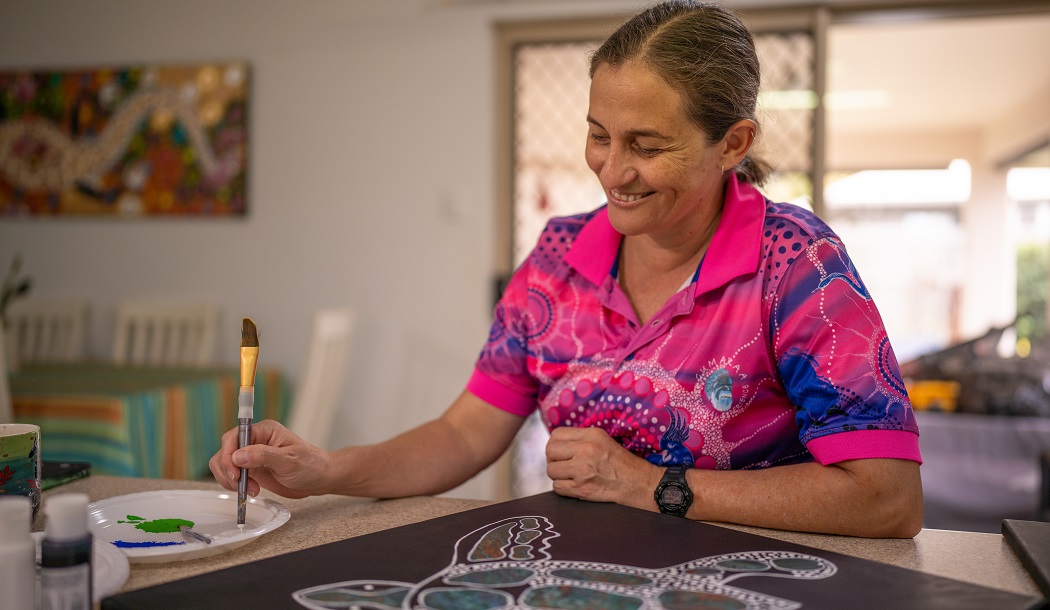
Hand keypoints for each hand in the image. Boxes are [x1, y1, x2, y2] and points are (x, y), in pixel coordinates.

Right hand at [208, 419, 330, 498]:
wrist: (317, 479)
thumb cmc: (310, 465)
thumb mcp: (289, 460)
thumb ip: (264, 456)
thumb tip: (238, 455)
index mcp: (264, 430)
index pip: (235, 436)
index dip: (229, 454)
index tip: (235, 473)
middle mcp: (254, 440)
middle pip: (225, 450)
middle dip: (229, 470)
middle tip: (242, 485)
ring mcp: (251, 455)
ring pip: (224, 464)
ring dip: (231, 480)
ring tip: (251, 490)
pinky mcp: (251, 469)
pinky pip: (232, 475)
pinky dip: (235, 485)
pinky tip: (251, 491)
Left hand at [545, 426, 660, 509]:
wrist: (638, 483)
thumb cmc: (622, 463)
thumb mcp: (603, 440)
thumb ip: (581, 439)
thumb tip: (558, 443)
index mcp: (591, 435)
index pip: (556, 435)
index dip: (554, 444)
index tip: (559, 452)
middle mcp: (585, 450)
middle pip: (550, 451)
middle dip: (553, 459)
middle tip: (561, 465)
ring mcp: (582, 470)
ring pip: (551, 471)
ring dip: (558, 475)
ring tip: (569, 476)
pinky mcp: (582, 488)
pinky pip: (557, 487)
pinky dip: (563, 488)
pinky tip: (573, 486)